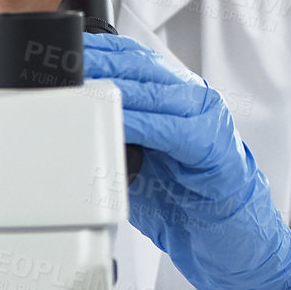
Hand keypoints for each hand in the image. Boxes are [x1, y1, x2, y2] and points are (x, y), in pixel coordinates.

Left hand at [82, 33, 290, 289]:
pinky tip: (114, 120)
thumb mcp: (136, 159)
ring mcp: (208, 120)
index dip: (100, 51)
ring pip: (155, 92)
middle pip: (141, 67)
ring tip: (80, 83)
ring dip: (113, 87)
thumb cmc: (180, 202)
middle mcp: (195, 100)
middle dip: (100, 62)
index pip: (134, 59)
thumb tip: (68, 124)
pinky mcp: (214, 147)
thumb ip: (111, 135)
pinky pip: (170, 129)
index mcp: (176, 96)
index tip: (66, 49)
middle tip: (64, 61)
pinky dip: (139, 123)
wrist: (226, 240)